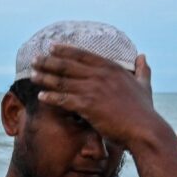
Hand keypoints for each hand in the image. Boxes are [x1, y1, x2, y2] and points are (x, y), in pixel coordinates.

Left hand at [30, 47, 164, 147]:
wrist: (144, 129)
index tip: (52, 46)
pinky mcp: (88, 106)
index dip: (66, 50)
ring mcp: (94, 89)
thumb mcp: (144, 85)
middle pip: (68, 65)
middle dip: (49, 61)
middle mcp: (101, 75)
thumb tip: (143, 56)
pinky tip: (41, 96)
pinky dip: (51, 97)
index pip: (83, 55)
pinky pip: (64, 99)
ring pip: (63, 81)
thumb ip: (142, 70)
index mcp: (112, 68)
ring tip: (32, 75)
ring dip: (46, 77)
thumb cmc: (144, 111)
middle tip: (35, 59)